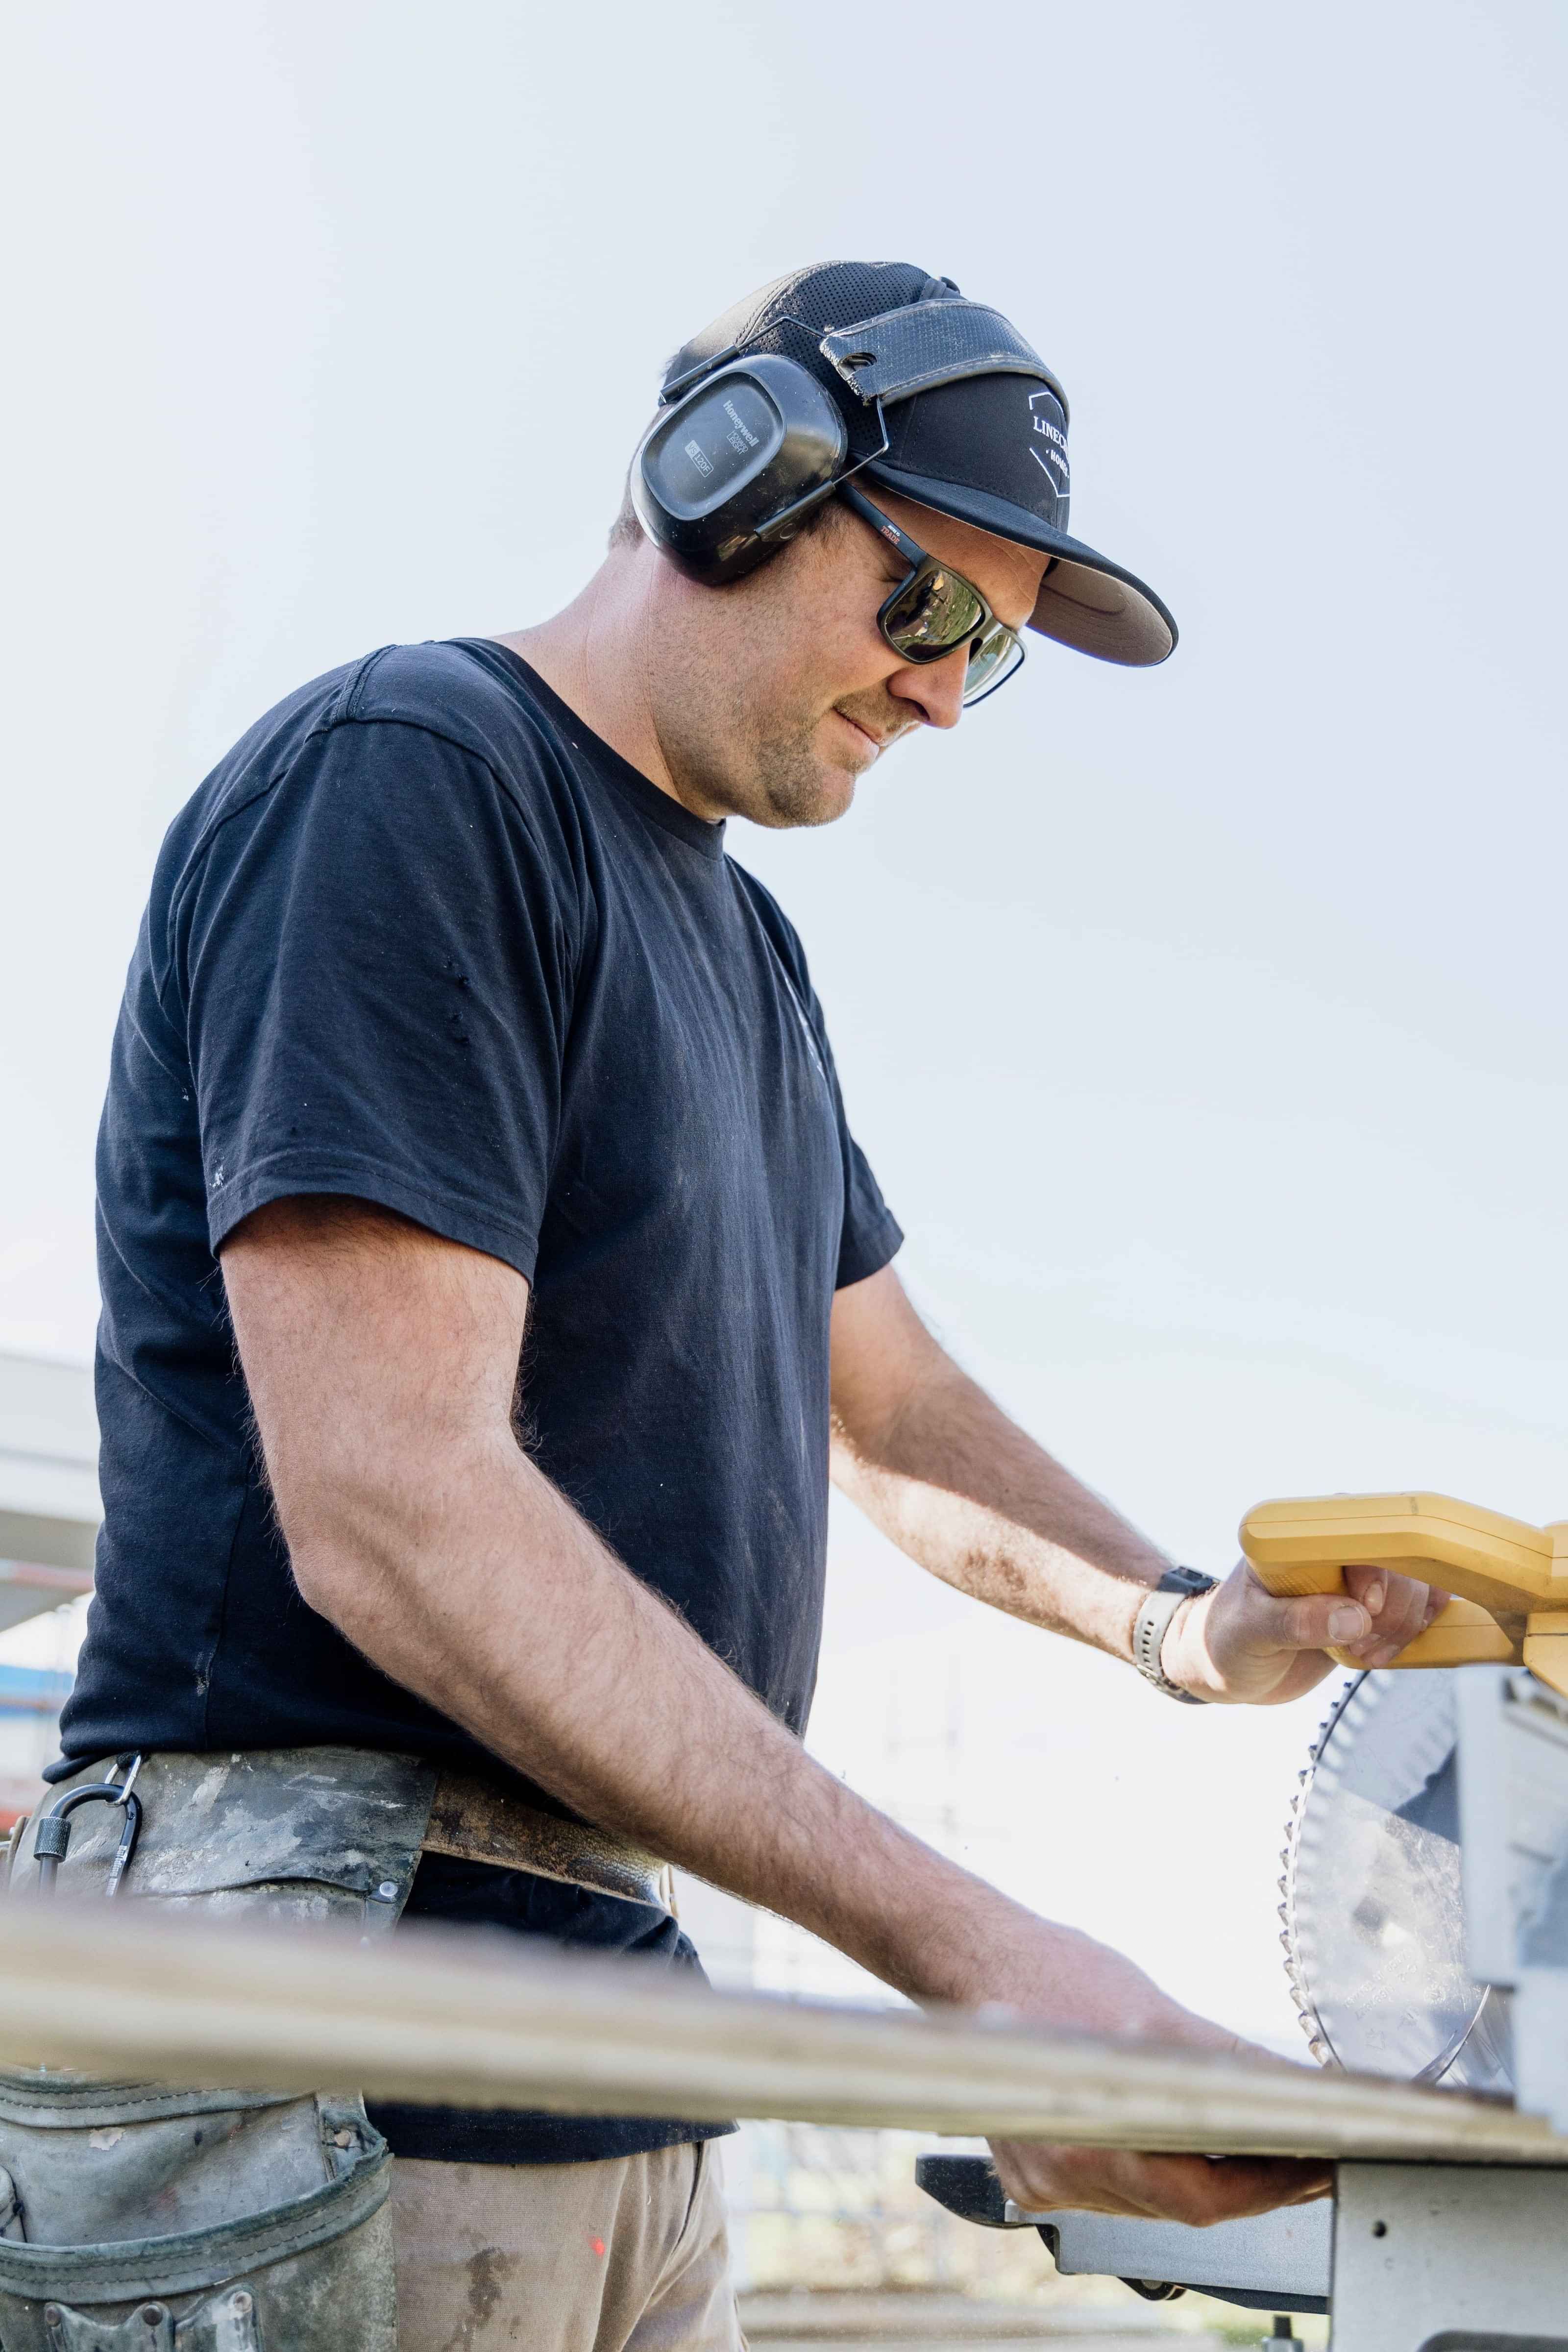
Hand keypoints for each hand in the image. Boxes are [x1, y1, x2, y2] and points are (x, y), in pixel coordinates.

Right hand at [987, 2005, 1331, 2222]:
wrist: (980, 1965)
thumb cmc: (1063, 1978)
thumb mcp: (1158, 2012)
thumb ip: (1229, 2064)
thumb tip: (1299, 2092)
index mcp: (1099, 2123)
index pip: (1206, 2195)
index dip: (1272, 2187)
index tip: (1318, 2167)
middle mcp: (1068, 2162)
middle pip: (1184, 2207)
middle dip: (1253, 2186)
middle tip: (1307, 2163)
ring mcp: (1045, 2177)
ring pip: (1152, 2205)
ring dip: (1209, 2185)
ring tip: (1260, 2154)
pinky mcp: (1032, 2178)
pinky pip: (1115, 2195)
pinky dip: (1156, 2176)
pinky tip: (1181, 2149)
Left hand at [1162, 1559, 1449, 1705]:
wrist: (1228, 1668)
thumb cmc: (1225, 1639)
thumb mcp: (1249, 1631)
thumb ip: (1295, 1622)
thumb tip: (1353, 1617)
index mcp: (1296, 1540)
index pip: (1357, 1533)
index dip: (1375, 1570)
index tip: (1368, 1609)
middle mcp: (1331, 1552)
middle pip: (1397, 1562)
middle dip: (1391, 1611)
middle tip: (1360, 1646)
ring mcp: (1353, 1581)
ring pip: (1414, 1586)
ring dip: (1402, 1626)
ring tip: (1366, 1654)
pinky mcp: (1367, 1611)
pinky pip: (1414, 1609)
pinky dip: (1413, 1631)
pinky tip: (1387, 1652)